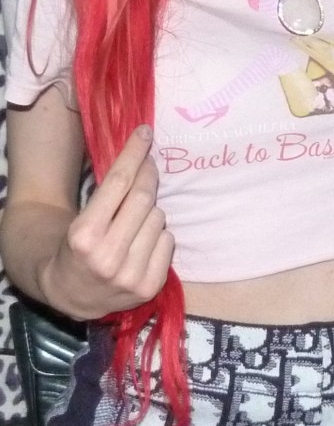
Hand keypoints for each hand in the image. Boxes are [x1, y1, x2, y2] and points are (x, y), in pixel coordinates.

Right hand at [42, 126, 173, 317]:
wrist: (71, 293)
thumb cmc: (76, 246)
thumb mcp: (80, 218)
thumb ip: (109, 194)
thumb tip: (141, 151)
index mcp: (84, 235)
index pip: (119, 183)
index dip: (134, 153)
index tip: (145, 133)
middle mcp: (107, 257)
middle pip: (144, 199)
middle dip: (149, 175)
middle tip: (149, 165)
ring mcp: (130, 276)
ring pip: (159, 219)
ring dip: (152, 211)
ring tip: (136, 220)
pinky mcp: (149, 287)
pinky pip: (169, 242)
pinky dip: (159, 235)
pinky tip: (144, 241)